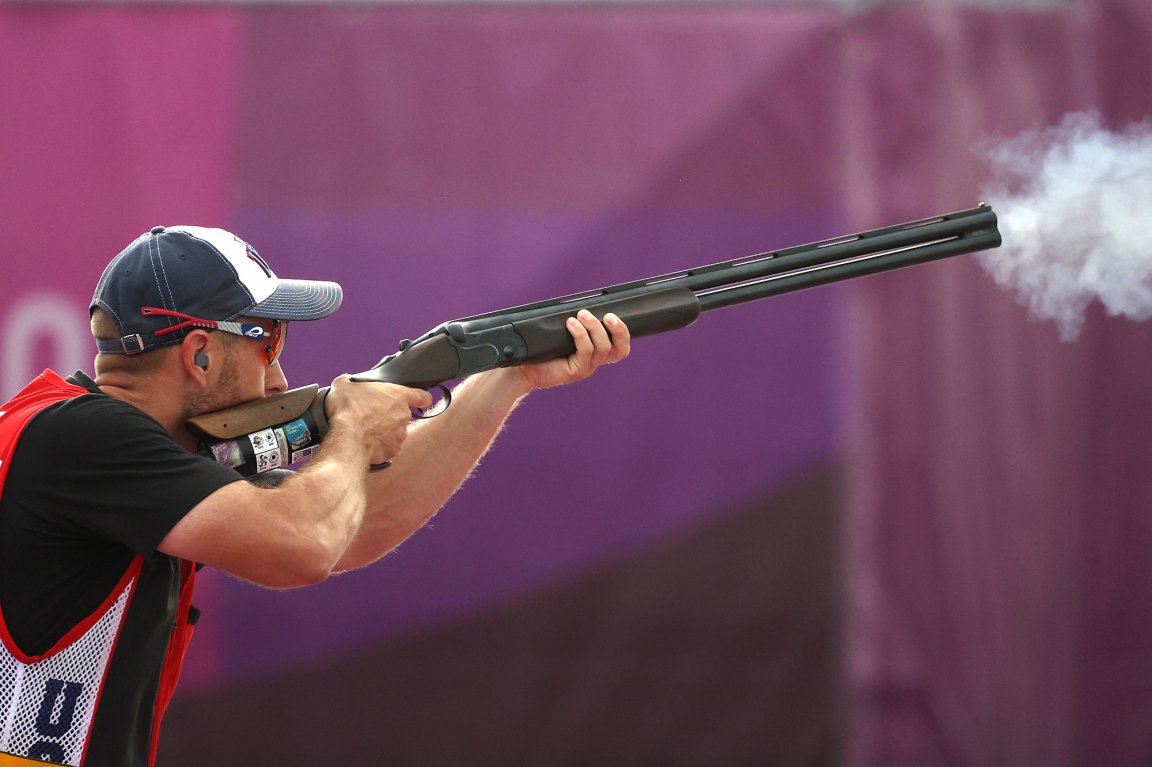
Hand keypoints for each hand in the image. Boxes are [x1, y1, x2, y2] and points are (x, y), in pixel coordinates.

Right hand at [326, 375, 433, 464]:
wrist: (347, 437)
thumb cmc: (348, 408)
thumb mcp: (345, 384)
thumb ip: (353, 382)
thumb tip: (348, 383)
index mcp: (399, 395)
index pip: (422, 396)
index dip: (421, 399)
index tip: (419, 401)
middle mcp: (404, 415)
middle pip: (403, 415)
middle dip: (390, 416)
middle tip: (372, 415)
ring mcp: (400, 435)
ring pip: (396, 432)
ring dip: (385, 431)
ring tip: (366, 430)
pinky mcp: (392, 450)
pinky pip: (388, 447)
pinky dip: (379, 446)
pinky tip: (366, 442)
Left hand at [516, 310, 630, 390]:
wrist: (524, 367)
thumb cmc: (542, 348)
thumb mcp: (562, 331)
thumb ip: (576, 322)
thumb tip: (582, 302)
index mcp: (595, 352)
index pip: (620, 346)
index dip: (623, 332)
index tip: (613, 314)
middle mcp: (594, 361)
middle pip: (620, 350)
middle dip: (619, 330)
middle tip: (608, 316)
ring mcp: (586, 368)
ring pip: (603, 348)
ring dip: (595, 328)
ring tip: (582, 314)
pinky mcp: (575, 372)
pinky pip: (585, 351)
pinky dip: (580, 334)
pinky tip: (570, 324)